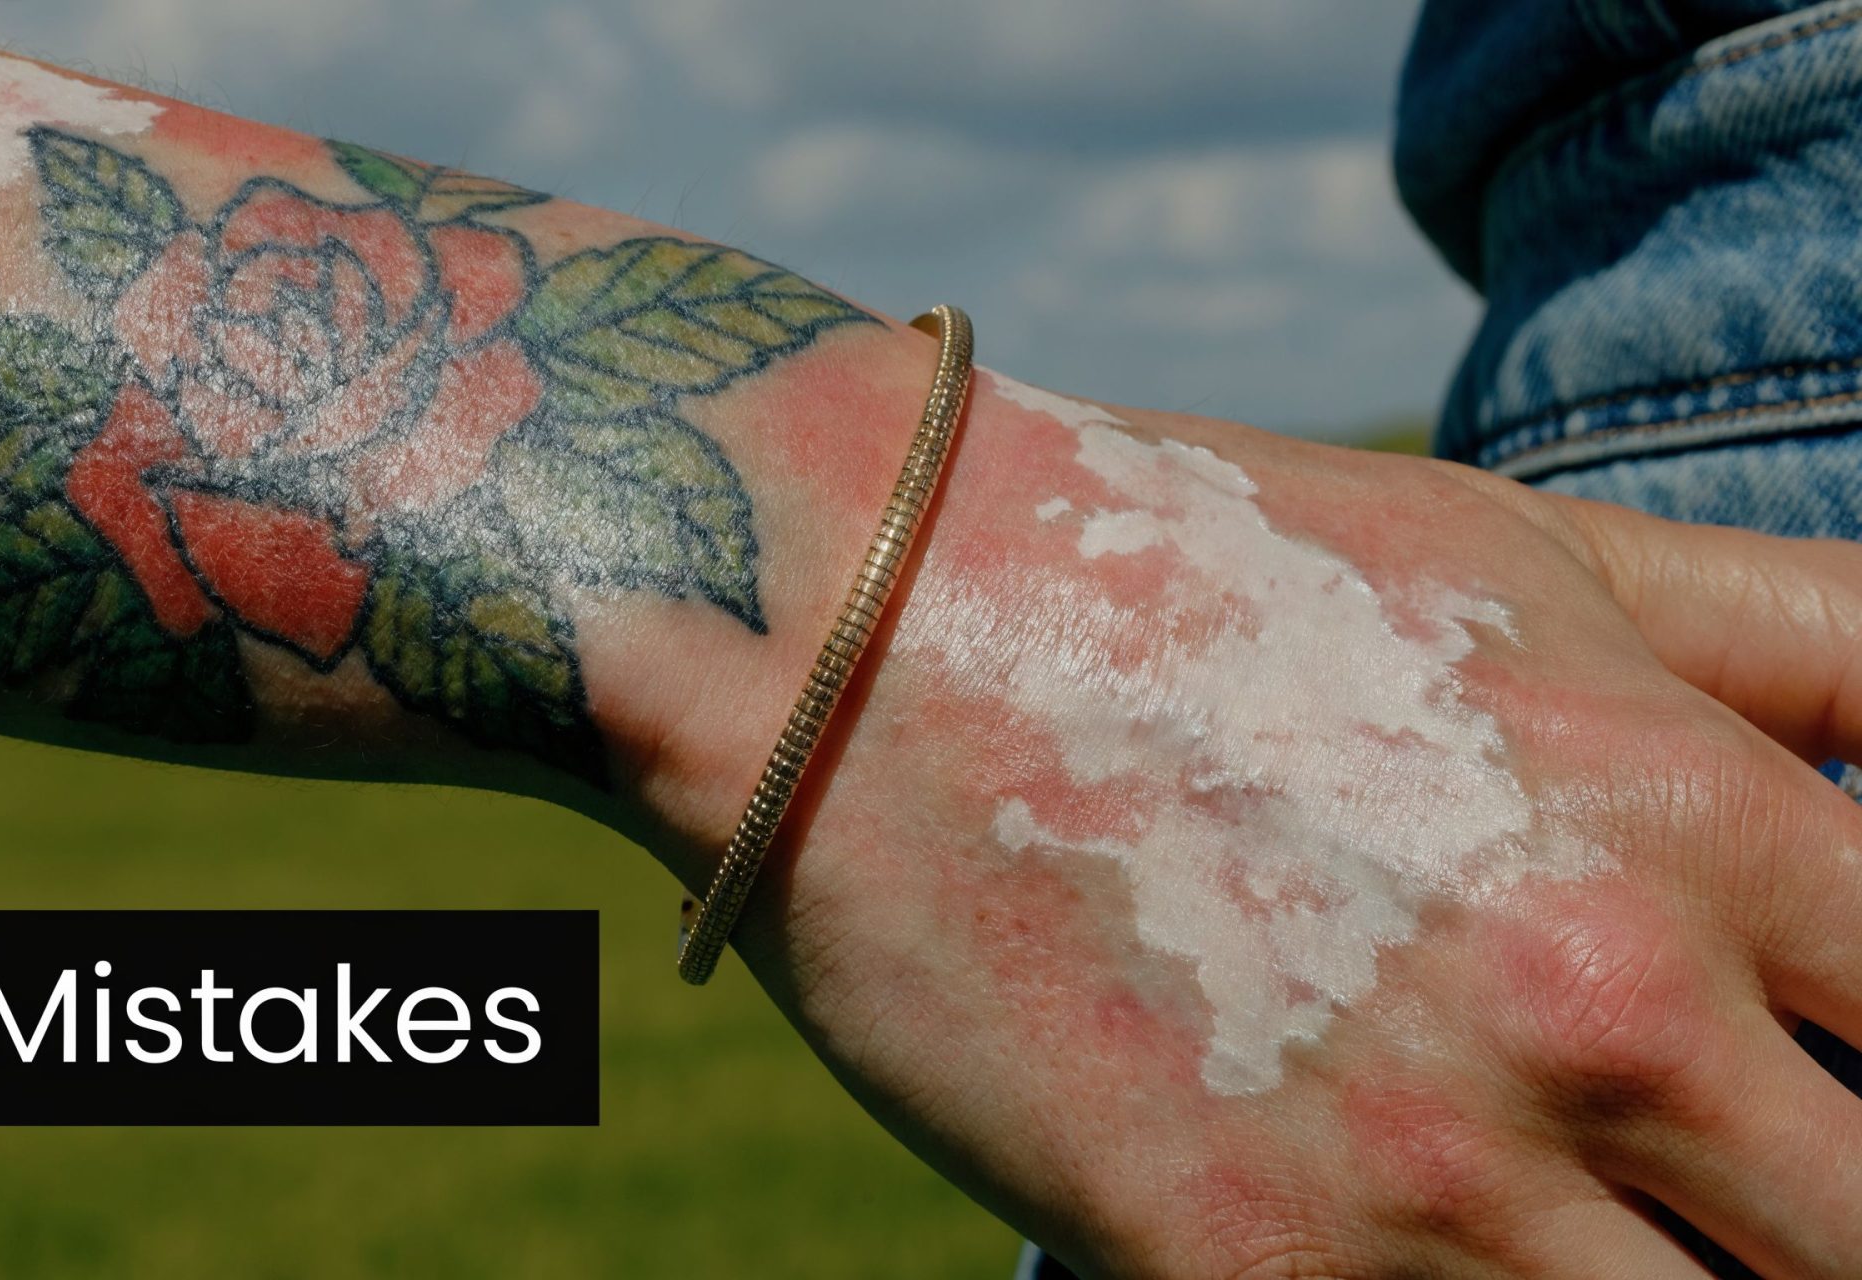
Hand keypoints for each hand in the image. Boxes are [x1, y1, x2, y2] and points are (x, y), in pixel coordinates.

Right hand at [675, 377, 1861, 1275]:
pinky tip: (1437, 1255)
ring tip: (1575, 1221)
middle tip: (1731, 1192)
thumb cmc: (1206, 571)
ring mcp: (1416, 1181)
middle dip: (1822, 1232)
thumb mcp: (1535, 556)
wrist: (851, 632)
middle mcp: (1597, 1020)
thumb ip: (1817, 645)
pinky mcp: (1236, 1275)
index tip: (1840, 1109)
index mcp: (1697, 832)